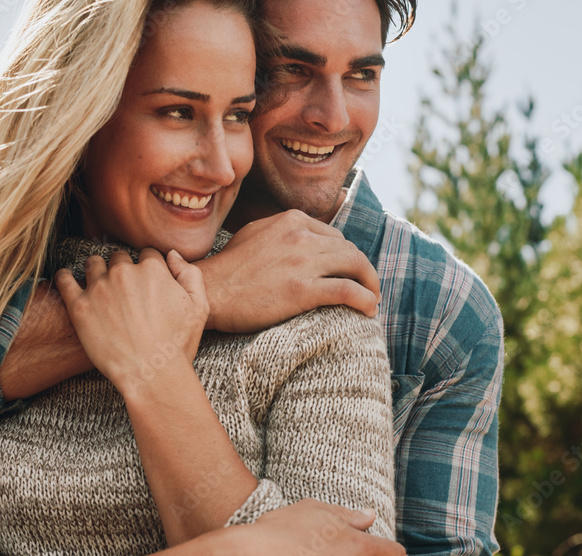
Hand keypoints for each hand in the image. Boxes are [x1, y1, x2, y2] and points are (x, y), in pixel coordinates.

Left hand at [54, 248, 208, 395]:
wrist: (153, 375)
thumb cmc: (177, 345)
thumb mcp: (199, 307)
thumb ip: (190, 274)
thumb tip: (172, 255)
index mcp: (153, 269)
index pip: (147, 255)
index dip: (147, 268)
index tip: (144, 283)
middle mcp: (124, 272)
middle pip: (119, 258)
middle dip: (122, 270)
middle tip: (123, 290)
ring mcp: (99, 288)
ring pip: (92, 264)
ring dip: (96, 271)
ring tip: (98, 286)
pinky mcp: (79, 307)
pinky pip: (64, 280)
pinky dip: (65, 277)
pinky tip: (67, 281)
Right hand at [198, 210, 380, 332]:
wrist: (209, 291)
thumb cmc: (228, 269)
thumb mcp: (256, 234)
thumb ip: (283, 232)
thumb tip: (303, 237)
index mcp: (292, 220)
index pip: (334, 236)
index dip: (347, 256)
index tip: (349, 272)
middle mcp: (301, 236)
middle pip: (349, 250)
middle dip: (363, 270)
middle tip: (367, 287)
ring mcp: (303, 261)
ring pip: (355, 266)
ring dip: (370, 284)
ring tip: (372, 299)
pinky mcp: (303, 289)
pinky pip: (347, 290)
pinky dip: (365, 299)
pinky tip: (369, 309)